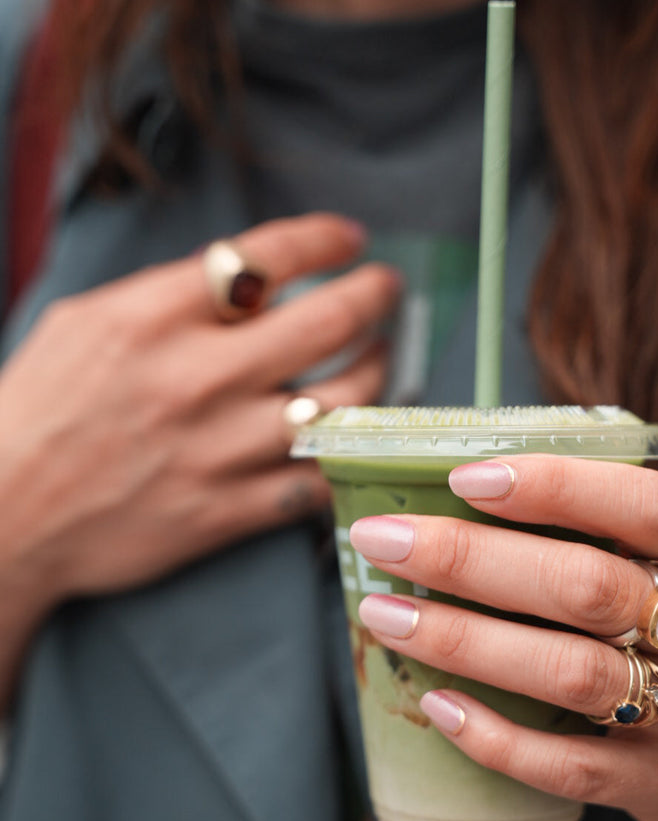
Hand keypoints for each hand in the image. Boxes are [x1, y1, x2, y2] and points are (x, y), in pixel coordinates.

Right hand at [0, 212, 398, 609]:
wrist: (5, 513)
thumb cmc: (40, 410)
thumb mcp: (87, 322)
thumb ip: (169, 295)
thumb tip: (250, 278)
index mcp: (152, 317)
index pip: (268, 255)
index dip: (327, 239)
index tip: (351, 239)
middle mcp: (194, 378)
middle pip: (328, 323)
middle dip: (375, 296)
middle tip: (388, 291)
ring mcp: (217, 450)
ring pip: (342, 406)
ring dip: (379, 375)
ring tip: (381, 361)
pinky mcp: (227, 512)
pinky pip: (317, 482)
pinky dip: (344, 456)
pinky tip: (353, 438)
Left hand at [350, 455, 657, 820]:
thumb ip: (605, 539)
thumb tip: (467, 496)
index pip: (640, 506)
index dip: (553, 485)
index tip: (464, 477)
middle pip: (583, 586)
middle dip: (470, 559)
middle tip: (383, 542)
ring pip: (569, 670)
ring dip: (464, 640)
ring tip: (385, 615)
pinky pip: (569, 764)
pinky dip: (495, 736)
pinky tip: (437, 705)